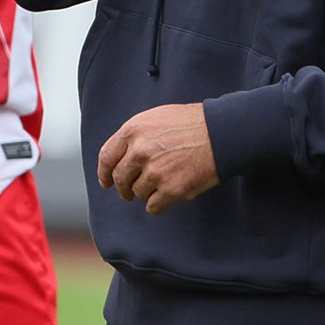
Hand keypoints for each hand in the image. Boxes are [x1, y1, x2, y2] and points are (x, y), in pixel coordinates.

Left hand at [96, 103, 218, 215]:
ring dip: (145, 193)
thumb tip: (120, 156)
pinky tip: (164, 198)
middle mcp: (139, 151)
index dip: (104, 173)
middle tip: (128, 192)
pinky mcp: (172, 190)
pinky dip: (157, 205)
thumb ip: (134, 136)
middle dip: (123, 188)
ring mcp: (155, 172)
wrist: (220, 134)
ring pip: (137, 193)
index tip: (105, 181)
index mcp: (132, 130)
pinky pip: (153, 206)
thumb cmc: (190, 123)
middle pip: (120, 178)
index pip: (106, 157)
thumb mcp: (154, 117)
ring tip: (159, 184)